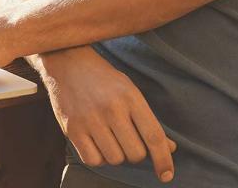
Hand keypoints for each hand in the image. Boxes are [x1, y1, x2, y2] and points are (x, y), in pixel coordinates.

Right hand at [39, 46, 176, 182]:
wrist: (68, 62)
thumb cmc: (104, 79)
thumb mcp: (130, 91)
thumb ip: (148, 120)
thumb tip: (169, 148)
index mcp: (130, 97)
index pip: (154, 136)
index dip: (163, 159)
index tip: (166, 174)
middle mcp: (111, 109)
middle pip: (135, 153)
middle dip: (135, 152)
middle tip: (127, 138)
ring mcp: (90, 119)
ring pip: (115, 159)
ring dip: (116, 154)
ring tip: (110, 137)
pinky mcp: (72, 129)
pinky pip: (93, 160)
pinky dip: (98, 157)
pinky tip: (96, 142)